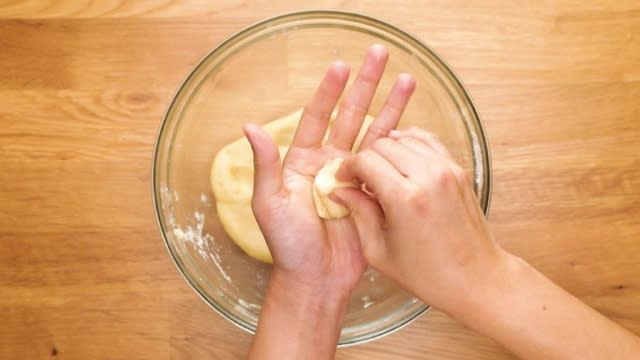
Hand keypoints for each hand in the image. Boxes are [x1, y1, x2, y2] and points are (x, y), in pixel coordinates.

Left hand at [244, 45, 414, 293]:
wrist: (315, 278)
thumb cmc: (287, 245)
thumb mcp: (269, 203)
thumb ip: (264, 165)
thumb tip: (249, 126)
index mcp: (303, 162)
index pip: (318, 117)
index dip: (329, 92)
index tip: (341, 66)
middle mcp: (330, 163)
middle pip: (350, 116)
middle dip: (365, 86)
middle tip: (379, 56)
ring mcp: (353, 177)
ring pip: (374, 134)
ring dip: (390, 108)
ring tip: (407, 81)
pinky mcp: (373, 194)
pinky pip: (388, 165)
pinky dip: (400, 144)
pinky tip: (412, 125)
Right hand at [336, 127, 502, 311]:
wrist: (476, 278)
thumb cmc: (427, 274)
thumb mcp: (379, 251)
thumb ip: (358, 213)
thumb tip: (340, 190)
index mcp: (405, 198)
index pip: (365, 161)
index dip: (348, 168)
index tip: (343, 180)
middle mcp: (428, 176)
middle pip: (383, 145)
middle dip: (366, 159)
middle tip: (360, 180)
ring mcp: (447, 169)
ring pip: (405, 138)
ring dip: (387, 151)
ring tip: (381, 174)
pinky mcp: (458, 169)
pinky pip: (428, 141)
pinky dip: (410, 144)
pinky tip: (400, 159)